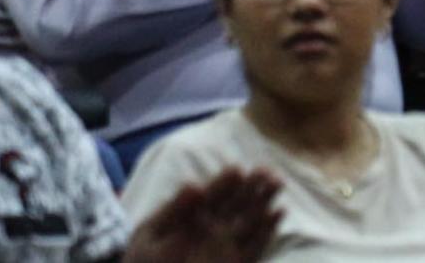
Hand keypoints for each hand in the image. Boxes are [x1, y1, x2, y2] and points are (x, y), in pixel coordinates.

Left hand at [124, 167, 282, 262]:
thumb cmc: (145, 262)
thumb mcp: (150, 236)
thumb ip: (174, 212)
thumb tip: (195, 185)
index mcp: (194, 214)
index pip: (213, 194)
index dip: (224, 182)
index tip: (236, 170)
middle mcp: (216, 225)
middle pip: (238, 201)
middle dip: (253, 184)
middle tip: (266, 171)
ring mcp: (228, 243)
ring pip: (251, 218)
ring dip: (265, 200)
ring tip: (278, 182)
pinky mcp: (239, 261)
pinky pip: (256, 244)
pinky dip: (268, 229)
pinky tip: (279, 211)